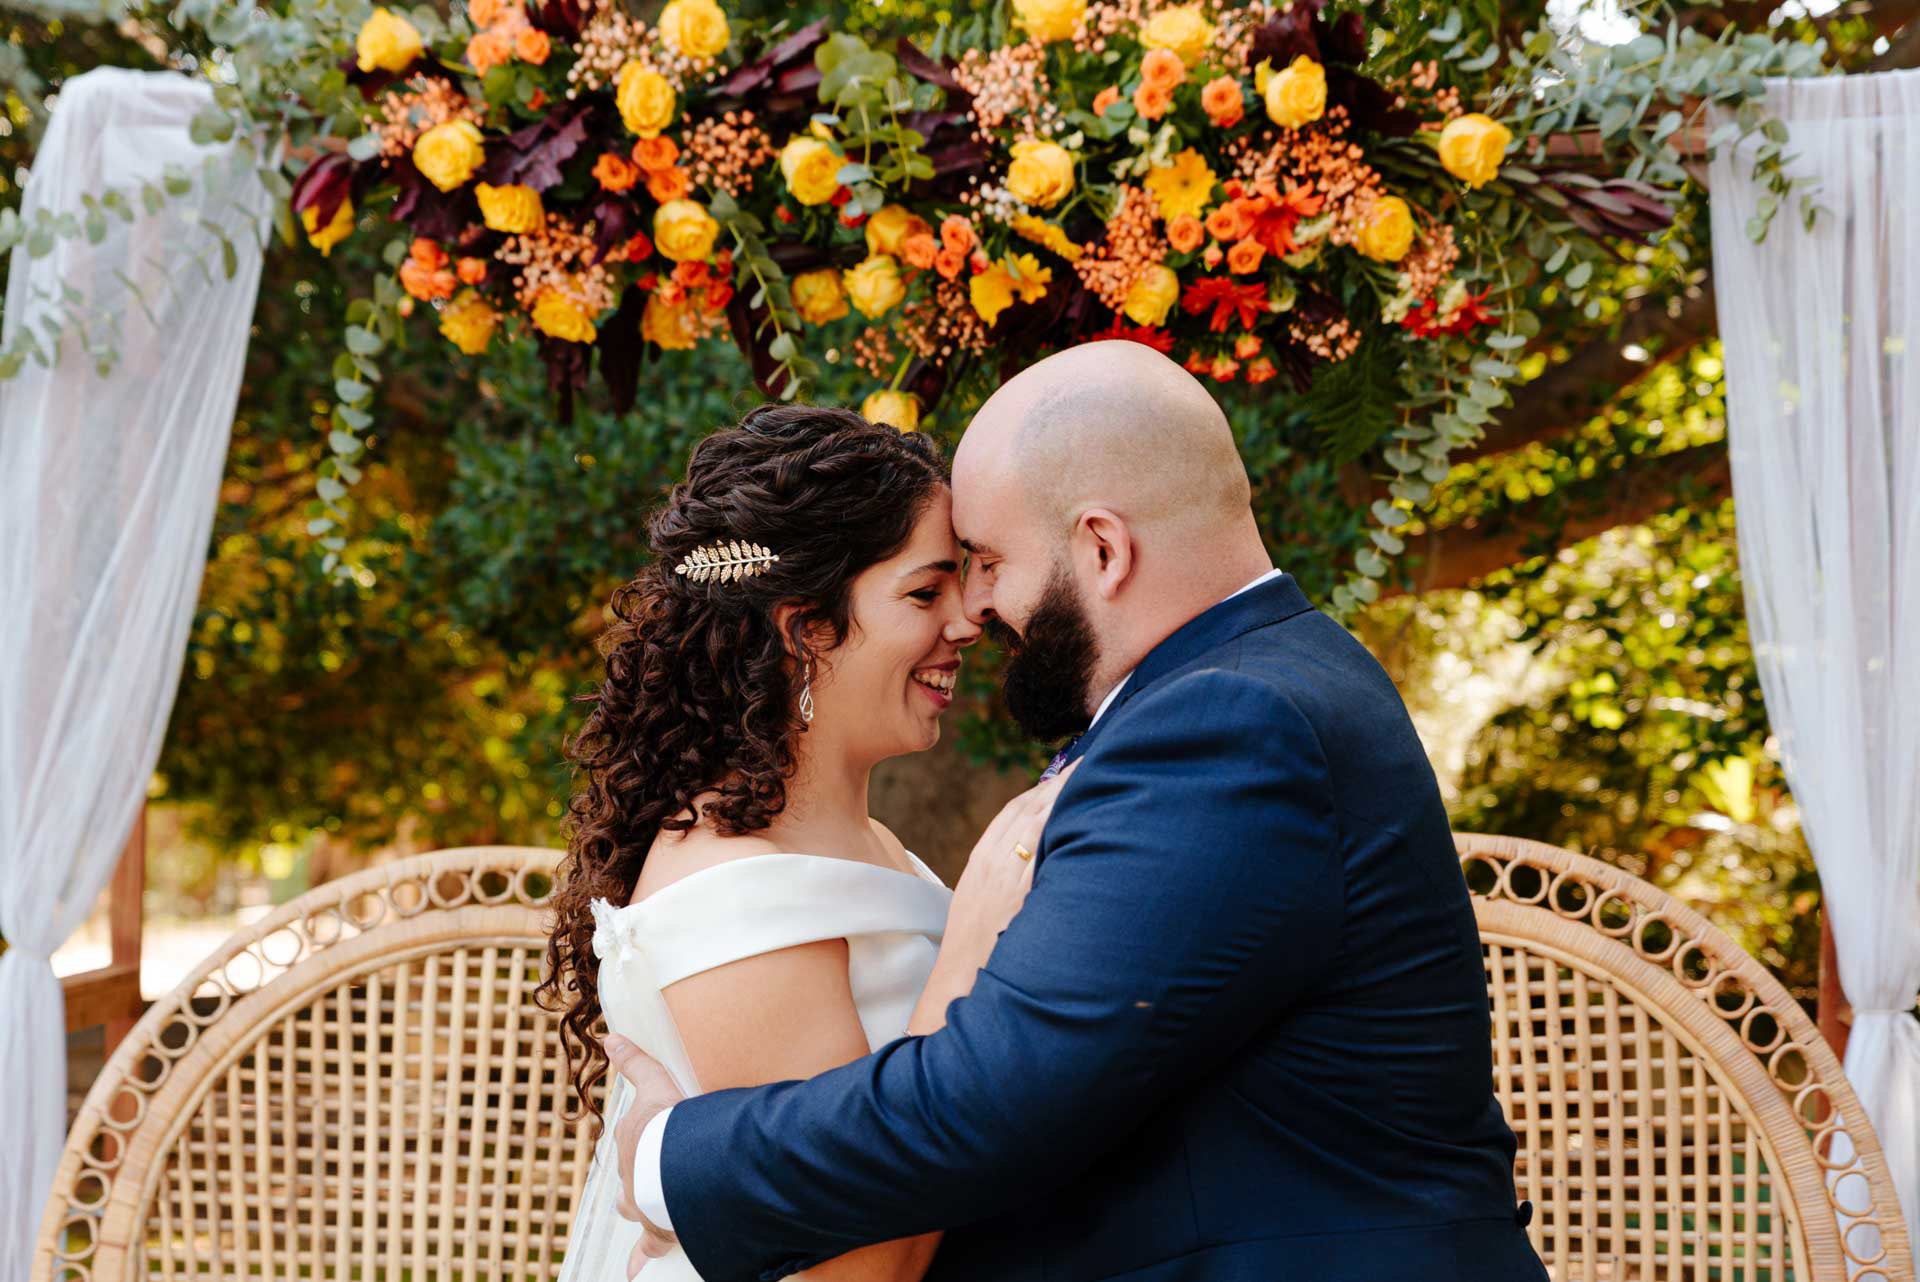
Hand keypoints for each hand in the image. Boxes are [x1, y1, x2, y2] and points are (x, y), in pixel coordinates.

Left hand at [603, 1033, 684, 1276]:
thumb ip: (636, 1063)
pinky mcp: (658, 1229)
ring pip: (637, 1211)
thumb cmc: (671, 1126)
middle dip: (638, 1183)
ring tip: (653, 1220)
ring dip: (644, 1213)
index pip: (632, 1144)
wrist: (678, 1164)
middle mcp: (631, 1177)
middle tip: (648, 1184)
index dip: (640, 1147)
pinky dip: (641, 1258)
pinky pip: (649, 1248)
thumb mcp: (656, 1086)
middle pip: (630, 1181)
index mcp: (634, 1143)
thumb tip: (611, 1036)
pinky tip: (633, 1268)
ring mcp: (643, 1205)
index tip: (643, 1152)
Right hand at [945, 761, 1077, 961]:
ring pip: (1036, 820)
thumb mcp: (981, 900)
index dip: (1040, 788)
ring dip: (1064, 795)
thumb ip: (1003, 876)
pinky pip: (1040, 848)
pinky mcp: (1019, 891)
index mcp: (980, 858)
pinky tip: (1080, 811)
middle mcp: (991, 859)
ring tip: (1092, 775)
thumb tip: (1033, 862)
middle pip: (1028, 807)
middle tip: (1088, 763)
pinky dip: (1058, 824)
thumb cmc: (974, 946)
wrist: (959, 978)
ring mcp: (1005, 874)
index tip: (1064, 774)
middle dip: (1058, 782)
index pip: (1013, 810)